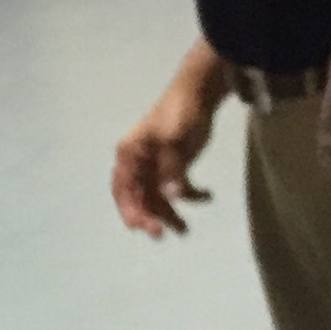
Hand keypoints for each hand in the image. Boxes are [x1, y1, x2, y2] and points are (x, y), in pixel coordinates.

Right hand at [115, 84, 220, 237]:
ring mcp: (155, 168)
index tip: (139, 226)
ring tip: (185, 231)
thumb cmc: (179, 113)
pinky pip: (176, 190)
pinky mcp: (173, 169)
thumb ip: (172, 168)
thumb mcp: (173, 139)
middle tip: (161, 234)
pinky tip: (208, 196)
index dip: (128, 208)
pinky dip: (191, 196)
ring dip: (170, 215)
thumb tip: (171, 196)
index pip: (122, 187)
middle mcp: (138, 165)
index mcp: (129, 155)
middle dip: (149, 216)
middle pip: (139, 197)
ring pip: (158, 198)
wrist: (199, 95)